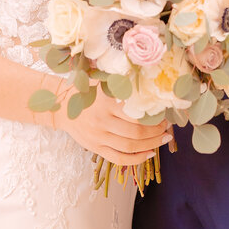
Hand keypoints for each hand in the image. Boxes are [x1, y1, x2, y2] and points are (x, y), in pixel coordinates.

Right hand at [0, 0, 167, 162]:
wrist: (60, 104)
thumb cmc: (86, 88)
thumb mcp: (102, 79)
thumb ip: (121, 77)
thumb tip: (149, 68)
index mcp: (106, 102)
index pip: (136, 114)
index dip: (155, 118)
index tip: (167, 115)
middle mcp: (101, 121)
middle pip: (136, 134)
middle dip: (157, 133)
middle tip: (169, 130)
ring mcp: (98, 137)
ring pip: (129, 147)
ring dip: (151, 145)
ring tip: (163, 140)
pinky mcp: (95, 148)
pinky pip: (118, 159)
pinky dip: (136, 160)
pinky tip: (149, 153)